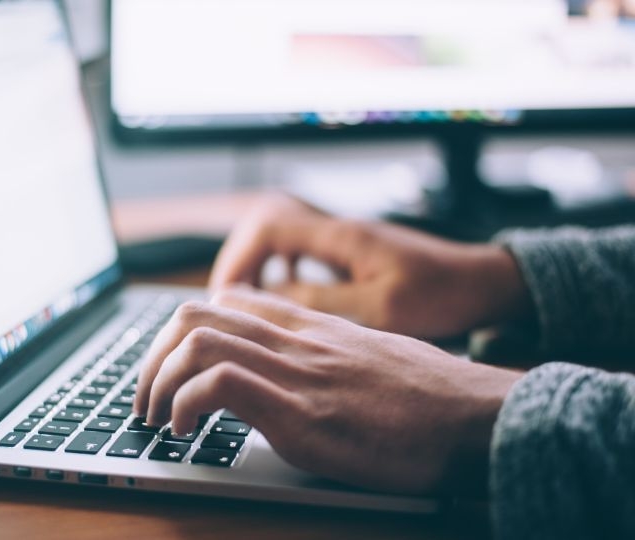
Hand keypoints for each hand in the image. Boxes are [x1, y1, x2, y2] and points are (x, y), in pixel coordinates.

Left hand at [135, 286, 521, 494]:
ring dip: (157, 381)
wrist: (477, 417)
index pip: (227, 300)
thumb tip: (294, 374)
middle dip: (153, 356)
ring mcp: (297, 372)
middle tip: (146, 397)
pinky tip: (185, 431)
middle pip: (195, 313)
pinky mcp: (302, 413)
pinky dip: (185, 405)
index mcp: (311, 326)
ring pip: (196, 340)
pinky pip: (219, 384)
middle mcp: (296, 339)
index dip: (183, 331)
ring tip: (156, 417)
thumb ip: (325, 355)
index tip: (172, 367)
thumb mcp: (370, 358)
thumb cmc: (430, 396)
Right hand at [210, 194, 531, 338]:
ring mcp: (344, 240)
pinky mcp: (352, 254)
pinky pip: (301, 252)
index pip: (268, 227)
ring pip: (281, 238)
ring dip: (258, 266)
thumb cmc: (442, 294)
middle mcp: (337, 230)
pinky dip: (282, 271)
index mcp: (341, 236)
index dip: (239, 258)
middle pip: (266, 226)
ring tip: (247, 301)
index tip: (227, 296)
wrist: (483, 283)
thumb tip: (269, 299)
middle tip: (228, 302)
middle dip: (240, 261)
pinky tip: (285, 297)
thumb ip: (322, 301)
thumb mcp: (380, 308)